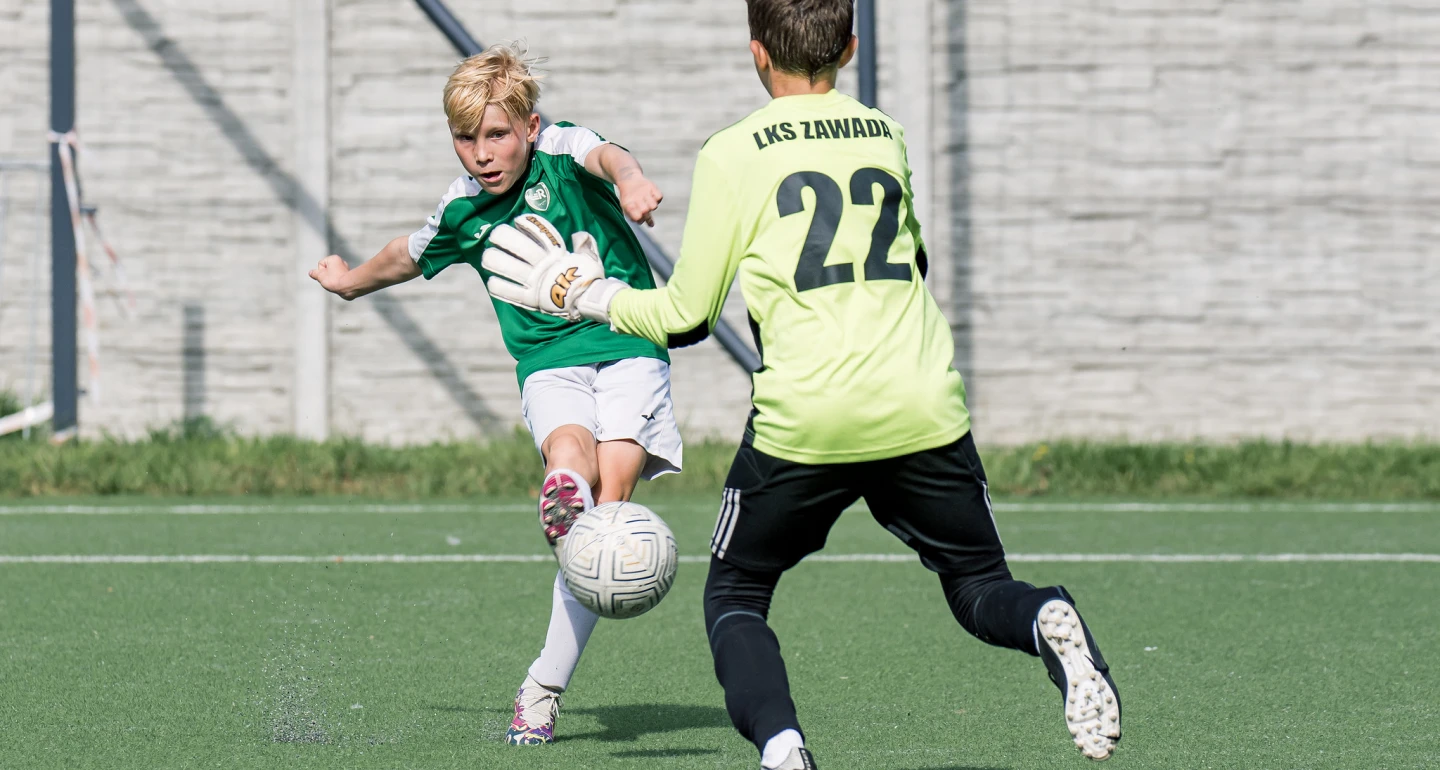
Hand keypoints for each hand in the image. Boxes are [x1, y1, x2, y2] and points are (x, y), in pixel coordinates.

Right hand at [309, 255, 350, 294]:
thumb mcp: (320, 276)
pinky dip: (337, 282)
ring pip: (332, 275)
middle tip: (330, 280)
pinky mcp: (347, 276)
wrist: (348, 288)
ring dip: (331, 280)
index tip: (326, 275)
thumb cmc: (334, 280)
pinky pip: (338, 279)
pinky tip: (339, 285)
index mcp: (334, 258)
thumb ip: (314, 273)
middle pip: (326, 270)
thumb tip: (311, 272)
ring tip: (335, 283)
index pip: (320, 264)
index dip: (321, 271)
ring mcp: (345, 269)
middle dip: (326, 276)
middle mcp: (341, 262)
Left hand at [481, 214, 629, 322]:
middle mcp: (542, 265)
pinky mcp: (529, 299)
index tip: (517, 220)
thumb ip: (584, 244)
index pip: (539, 232)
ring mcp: (534, 282)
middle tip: (494, 236)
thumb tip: (579, 235)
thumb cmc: (590, 278)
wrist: (589, 301)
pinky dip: (497, 286)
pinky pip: (508, 292)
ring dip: (494, 260)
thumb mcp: (590, 257)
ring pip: (508, 267)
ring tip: (487, 257)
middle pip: (517, 247)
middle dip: (502, 238)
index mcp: (556, 254)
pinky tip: (491, 281)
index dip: (525, 223)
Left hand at [615, 172, 662, 226]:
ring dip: (652, 207)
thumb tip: (652, 225)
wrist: (629, 180)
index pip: (637, 217)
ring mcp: (644, 191)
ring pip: (654, 206)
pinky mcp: (652, 186)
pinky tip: (652, 196)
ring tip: (647, 203)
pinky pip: (659, 197)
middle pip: (646, 211)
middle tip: (644, 211)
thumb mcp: (628, 208)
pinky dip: (657, 198)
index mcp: (628, 205)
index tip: (639, 218)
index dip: (640, 219)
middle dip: (646, 214)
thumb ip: (638, 218)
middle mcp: (636, 198)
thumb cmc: (630, 199)